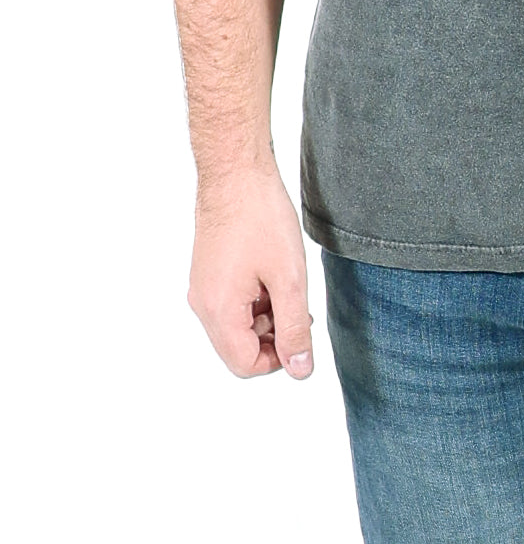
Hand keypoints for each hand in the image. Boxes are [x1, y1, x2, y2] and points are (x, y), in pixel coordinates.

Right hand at [187, 164, 314, 379]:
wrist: (236, 173)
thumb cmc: (261, 217)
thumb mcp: (289, 278)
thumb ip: (294, 328)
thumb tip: (300, 370)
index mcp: (219, 311)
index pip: (245, 365)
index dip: (278, 359)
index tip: (301, 334)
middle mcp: (203, 304)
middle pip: (238, 347)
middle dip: (273, 337)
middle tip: (300, 308)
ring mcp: (202, 286)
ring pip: (236, 325)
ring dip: (266, 317)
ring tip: (289, 285)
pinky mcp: (208, 272)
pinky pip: (231, 303)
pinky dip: (255, 299)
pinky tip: (274, 273)